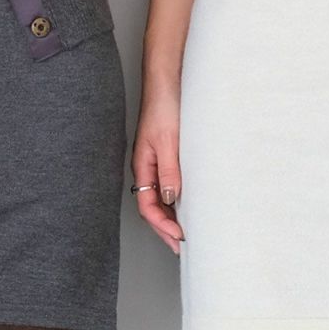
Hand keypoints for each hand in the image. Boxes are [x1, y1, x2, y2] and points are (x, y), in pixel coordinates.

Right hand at [132, 90, 184, 255]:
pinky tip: (185, 205)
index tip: (178, 237)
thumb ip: (169, 170)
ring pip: (159, 198)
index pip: (147, 206)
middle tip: (180, 246)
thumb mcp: (168, 141)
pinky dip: (175, 200)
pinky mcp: (165, 156)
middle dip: (164, 229)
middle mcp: (146, 168)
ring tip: (183, 232)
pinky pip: (167, 184)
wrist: (166, 83)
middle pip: (151, 207)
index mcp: (142, 166)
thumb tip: (171, 198)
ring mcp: (155, 162)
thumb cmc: (164, 107)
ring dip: (170, 217)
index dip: (162, 225)